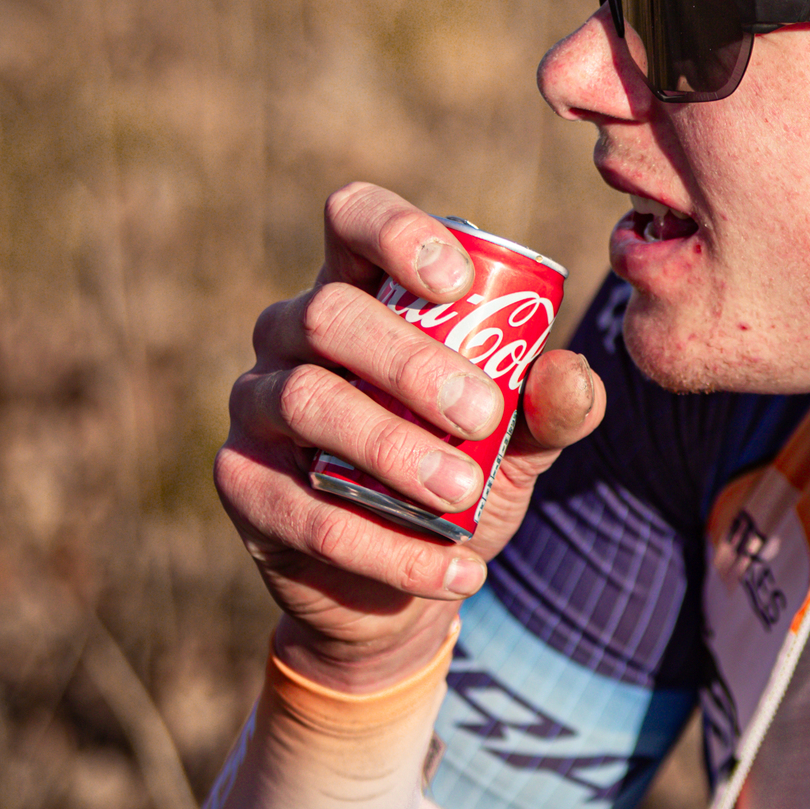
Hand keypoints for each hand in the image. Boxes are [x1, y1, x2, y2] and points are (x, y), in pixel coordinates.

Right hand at [217, 182, 603, 688]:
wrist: (403, 590)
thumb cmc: (459, 477)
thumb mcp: (518, 442)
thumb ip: (551, 406)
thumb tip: (567, 372)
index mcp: (360, 289)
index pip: (352, 218)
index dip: (396, 232)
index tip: (459, 283)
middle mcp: (291, 331)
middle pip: (329, 314)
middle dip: (410, 362)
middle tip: (482, 416)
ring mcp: (255, 404)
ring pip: (306, 401)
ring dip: (392, 448)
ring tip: (463, 494)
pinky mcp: (242, 483)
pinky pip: (303, 510)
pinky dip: (385, 546)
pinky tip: (454, 570)